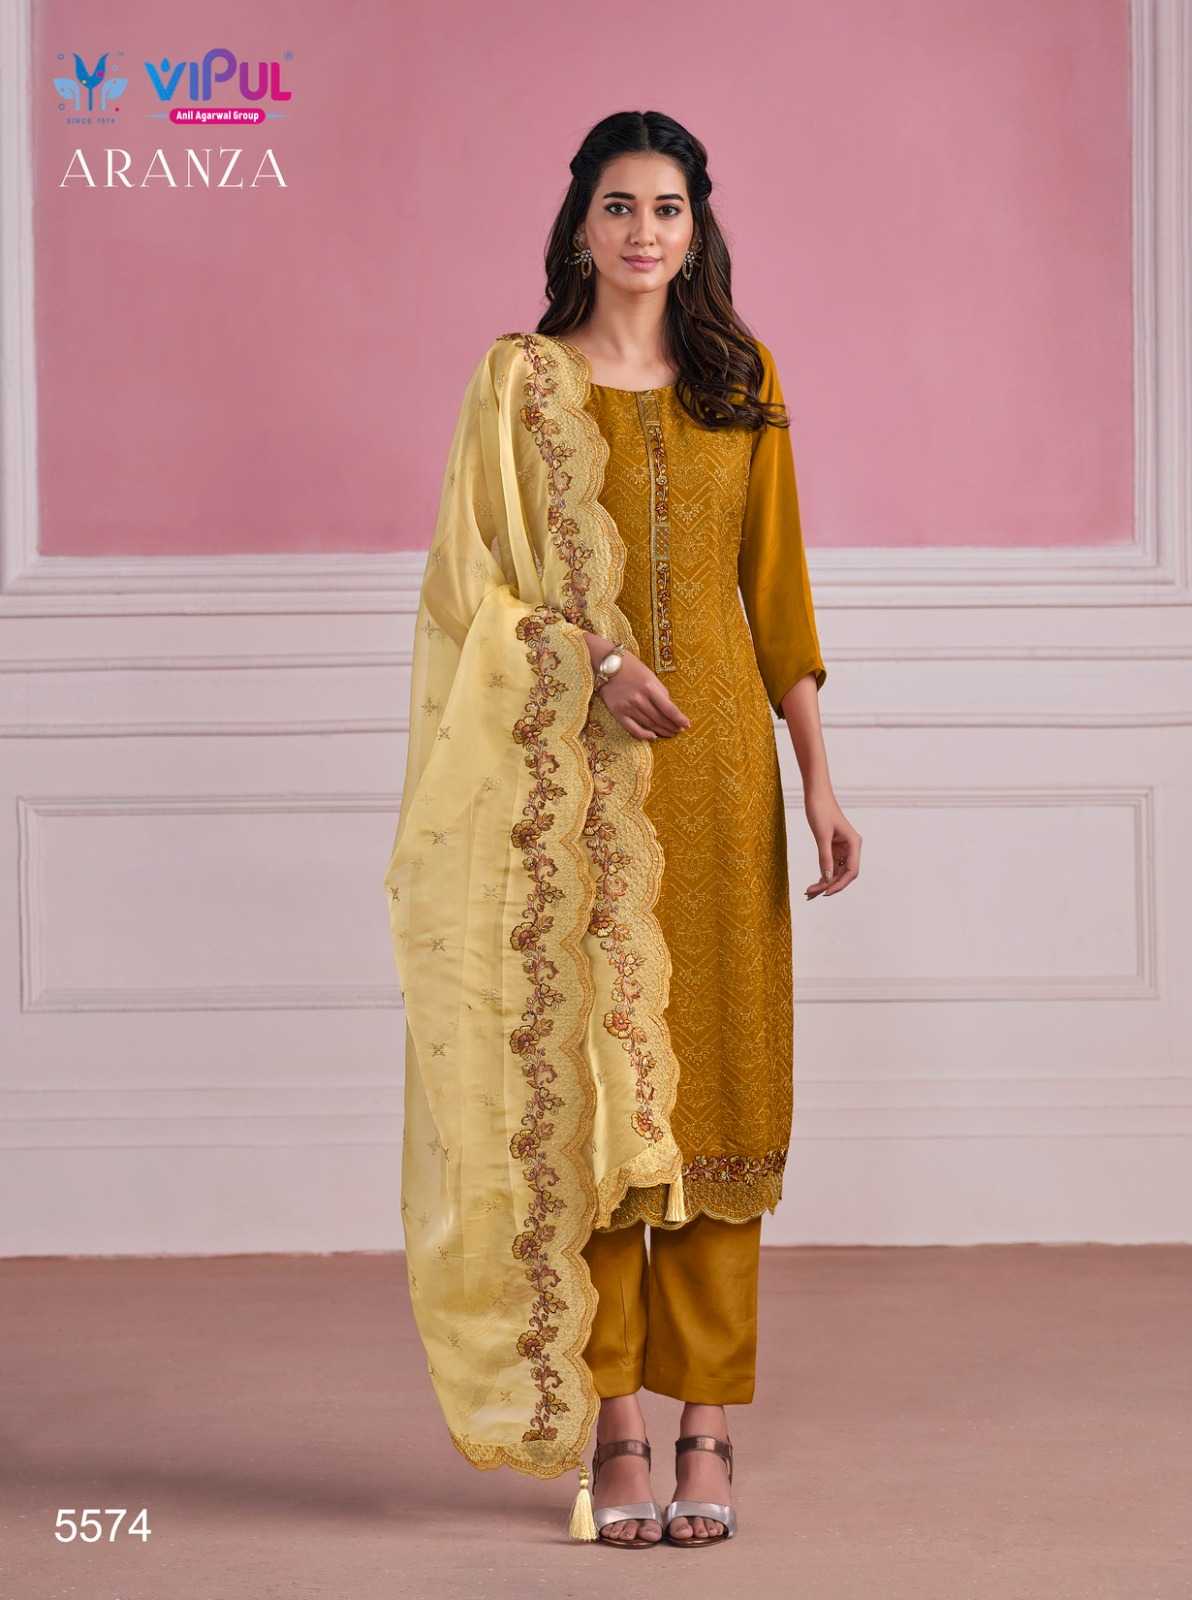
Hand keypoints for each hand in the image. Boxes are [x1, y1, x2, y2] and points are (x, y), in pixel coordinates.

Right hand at [597, 650, 690, 740]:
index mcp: (649, 687)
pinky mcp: (618, 713)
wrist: (605, 663)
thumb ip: (659, 691)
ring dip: (661, 731)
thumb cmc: (630, 666)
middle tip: (678, 731)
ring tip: (669, 733)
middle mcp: (639, 699)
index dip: (679, 719)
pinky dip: (644, 735)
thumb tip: (668, 708)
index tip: (687, 725)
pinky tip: (652, 736)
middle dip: (671, 726)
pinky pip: (633, 729)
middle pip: (660, 719)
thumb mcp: (649, 674)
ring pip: (649, 725)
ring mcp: (627, 707)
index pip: (669, 709)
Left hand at [803, 779, 860, 897]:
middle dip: (829, 885)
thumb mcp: (821, 836)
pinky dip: (823, 874)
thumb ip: (825, 858)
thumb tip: (826, 879)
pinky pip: (831, 865)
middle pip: (843, 874)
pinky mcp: (834, 846)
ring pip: (836, 871)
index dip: (839, 884)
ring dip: (824, 882)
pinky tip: (814, 883)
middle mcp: (851, 847)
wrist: (816, 794)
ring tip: (809, 892)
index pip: (851, 871)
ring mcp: (843, 847)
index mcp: (854, 843)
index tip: (825, 893)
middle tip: (811, 895)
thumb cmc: (820, 810)